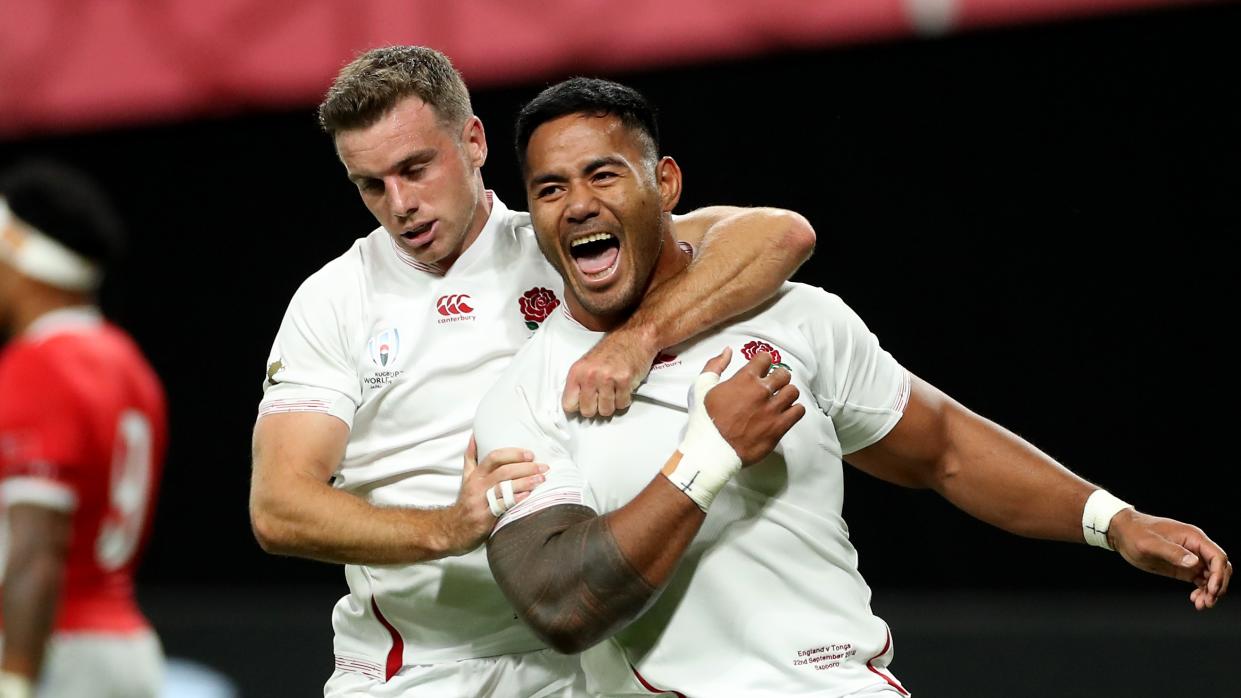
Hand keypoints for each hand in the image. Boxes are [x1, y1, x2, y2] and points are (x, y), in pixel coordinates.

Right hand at [449, 436, 547, 554]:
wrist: (455, 528)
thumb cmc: (467, 501)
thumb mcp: (466, 477)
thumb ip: (472, 457)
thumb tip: (475, 437)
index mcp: (476, 475)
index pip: (494, 458)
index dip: (513, 454)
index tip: (530, 454)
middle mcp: (478, 486)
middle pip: (503, 472)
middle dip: (525, 468)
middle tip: (543, 467)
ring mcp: (481, 502)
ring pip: (504, 488)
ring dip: (525, 482)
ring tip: (541, 479)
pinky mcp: (485, 517)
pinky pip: (502, 506)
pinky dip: (516, 499)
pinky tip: (529, 495)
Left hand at [562, 326, 655, 417]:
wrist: (634, 337)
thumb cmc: (612, 349)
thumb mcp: (587, 363)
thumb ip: (579, 382)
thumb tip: (575, 404)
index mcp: (577, 371)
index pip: (568, 404)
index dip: (577, 406)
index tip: (583, 404)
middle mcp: (590, 375)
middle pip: (587, 411)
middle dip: (595, 408)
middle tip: (600, 399)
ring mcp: (608, 379)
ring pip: (606, 411)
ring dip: (611, 404)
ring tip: (613, 392)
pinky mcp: (624, 381)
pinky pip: (622, 404)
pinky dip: (624, 400)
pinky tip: (623, 389)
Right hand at [702, 349, 805, 464]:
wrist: (711, 450)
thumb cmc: (704, 420)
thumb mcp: (701, 387)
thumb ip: (715, 366)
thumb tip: (727, 351)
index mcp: (744, 379)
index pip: (765, 358)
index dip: (764, 362)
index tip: (762, 369)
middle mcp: (761, 392)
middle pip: (784, 374)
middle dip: (778, 378)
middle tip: (772, 385)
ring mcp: (772, 410)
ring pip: (793, 392)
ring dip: (787, 394)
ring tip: (779, 400)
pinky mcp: (779, 427)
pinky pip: (798, 411)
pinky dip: (794, 410)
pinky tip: (786, 413)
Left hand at [1109, 509, 1230, 609]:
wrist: (1122, 532)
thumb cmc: (1135, 533)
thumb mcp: (1150, 543)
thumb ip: (1172, 552)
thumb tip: (1194, 562)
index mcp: (1193, 537)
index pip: (1217, 557)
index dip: (1219, 575)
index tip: (1211, 590)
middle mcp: (1196, 547)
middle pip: (1219, 568)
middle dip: (1217, 586)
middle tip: (1207, 602)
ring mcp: (1191, 558)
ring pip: (1211, 577)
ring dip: (1210, 591)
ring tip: (1200, 604)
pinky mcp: (1183, 567)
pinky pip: (1201, 580)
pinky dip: (1202, 590)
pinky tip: (1195, 599)